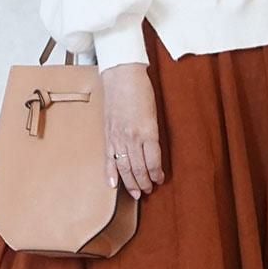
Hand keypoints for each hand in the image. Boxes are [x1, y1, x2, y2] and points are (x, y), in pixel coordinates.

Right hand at [100, 63, 164, 199]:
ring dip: (131, 183)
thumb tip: (154, 152)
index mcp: (147, 132)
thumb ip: (153, 134)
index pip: (152, 162)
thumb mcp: (154, 113)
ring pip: (124, 168)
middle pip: (138, 168)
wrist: (122, 75)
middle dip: (144, 183)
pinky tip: (114, 185)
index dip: (156, 174)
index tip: (159, 180)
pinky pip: (109, 159)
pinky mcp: (108, 135)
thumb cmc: (141, 90)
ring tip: (137, 193)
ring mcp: (118, 138)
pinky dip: (111, 173)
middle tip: (149, 191)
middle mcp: (132, 138)